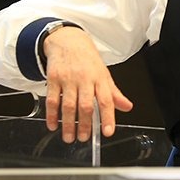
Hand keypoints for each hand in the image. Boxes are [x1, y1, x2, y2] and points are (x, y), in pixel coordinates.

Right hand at [42, 26, 132, 141]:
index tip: (108, 132)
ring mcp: (68, 78)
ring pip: (68, 105)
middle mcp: (84, 79)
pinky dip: (51, 115)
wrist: (68, 40)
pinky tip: (53, 125)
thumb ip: (114, 93)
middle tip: (84, 138)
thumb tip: (127, 107)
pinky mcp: (53, 78)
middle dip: (85, 125)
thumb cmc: (87, 59)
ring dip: (68, 124)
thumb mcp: (104, 74)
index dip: (108, 117)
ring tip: (69, 137)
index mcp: (100, 78)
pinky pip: (52, 100)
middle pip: (85, 105)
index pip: (106, 100)